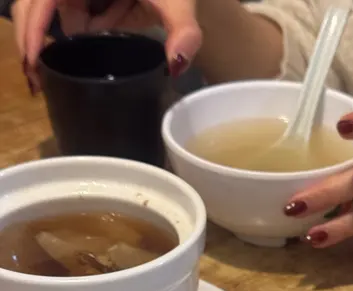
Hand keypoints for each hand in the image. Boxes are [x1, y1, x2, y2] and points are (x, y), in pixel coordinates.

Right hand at [14, 0, 200, 72]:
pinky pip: (69, 15)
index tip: (34, 62)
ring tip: (45, 79)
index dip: (33, 27)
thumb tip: (177, 64)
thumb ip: (183, 28)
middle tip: (35, 81)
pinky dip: (68, 38)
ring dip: (43, 41)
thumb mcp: (176, 0)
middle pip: (33, 3)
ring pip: (47, 10)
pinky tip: (68, 64)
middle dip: (30, 39)